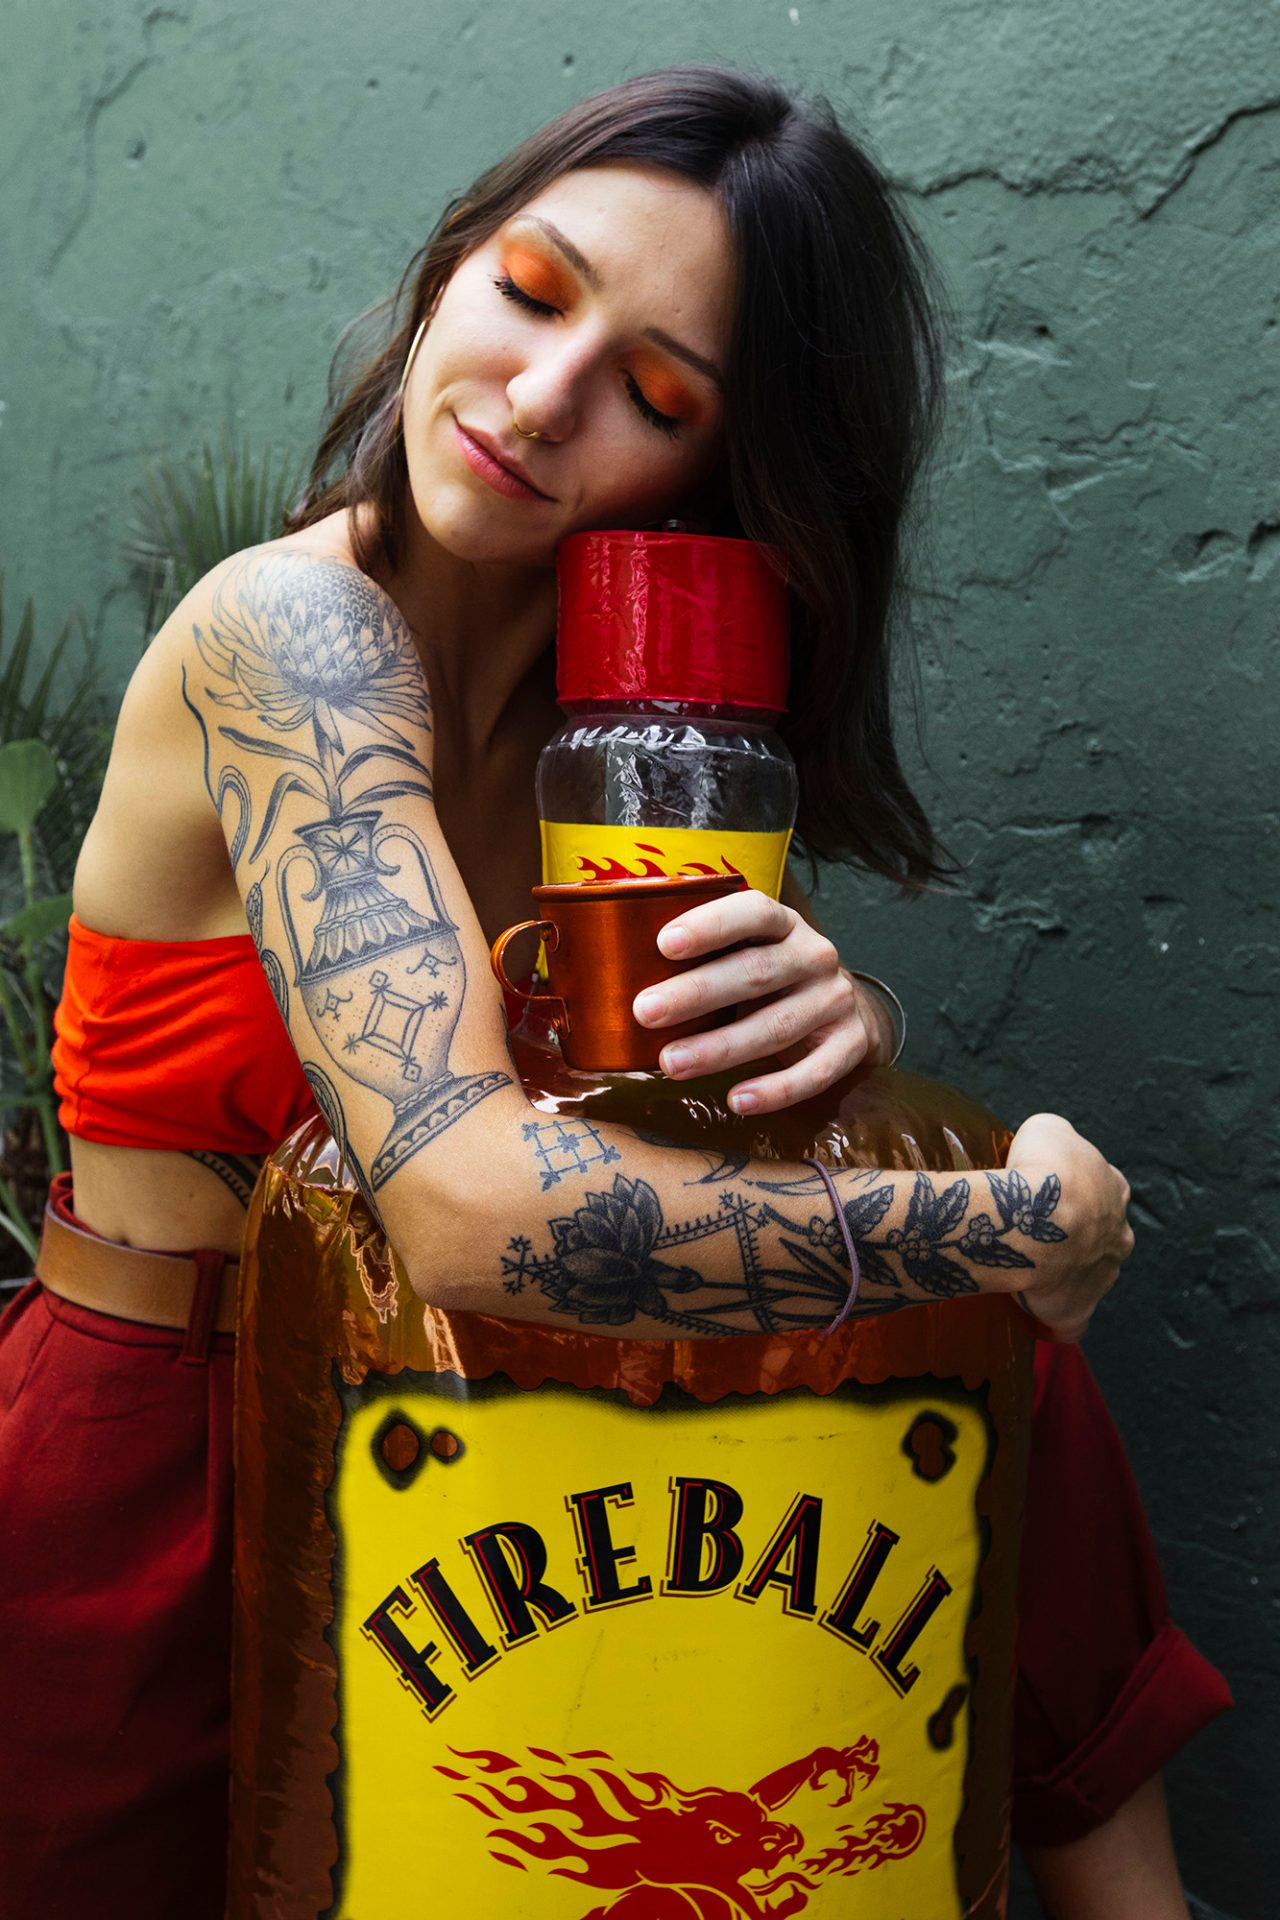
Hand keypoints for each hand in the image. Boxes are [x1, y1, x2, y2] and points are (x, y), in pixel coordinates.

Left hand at [631, 889, 893, 1114]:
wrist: (844, 1013)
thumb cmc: (766, 981)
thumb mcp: (742, 954)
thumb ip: (696, 956)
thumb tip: (601, 970)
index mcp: (782, 924)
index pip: (753, 912)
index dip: (711, 924)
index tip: (663, 943)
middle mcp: (814, 955)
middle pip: (756, 972)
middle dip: (696, 992)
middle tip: (644, 1011)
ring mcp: (835, 1000)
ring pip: (777, 1026)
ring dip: (721, 1048)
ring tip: (671, 1064)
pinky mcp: (850, 1044)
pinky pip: (816, 1072)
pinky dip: (777, 1089)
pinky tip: (738, 1101)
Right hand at [1006, 1113, 1134, 1341]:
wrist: (1040, 1221)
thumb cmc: (1045, 1170)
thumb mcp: (1048, 1129)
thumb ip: (1055, 1139)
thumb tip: (1048, 1146)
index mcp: (1114, 1190)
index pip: (1104, 1189)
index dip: (1078, 1189)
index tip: (1051, 1191)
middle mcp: (1119, 1236)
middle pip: (1102, 1237)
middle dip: (1078, 1236)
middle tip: (1038, 1231)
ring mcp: (1103, 1275)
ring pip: (1088, 1276)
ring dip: (1065, 1274)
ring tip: (1026, 1267)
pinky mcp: (1079, 1308)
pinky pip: (1071, 1320)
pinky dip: (1059, 1319)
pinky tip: (1038, 1314)